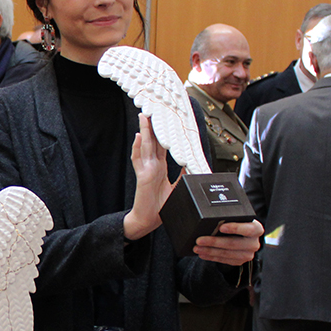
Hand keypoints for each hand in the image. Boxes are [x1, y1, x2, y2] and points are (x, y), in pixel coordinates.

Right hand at [124, 115, 174, 240]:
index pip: (161, 145)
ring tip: (144, 117)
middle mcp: (152, 166)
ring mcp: (146, 170)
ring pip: (145, 146)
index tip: (166, 119)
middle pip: (152, 141)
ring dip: (144, 131)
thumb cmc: (160, 207)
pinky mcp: (143, 177)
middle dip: (152, 125)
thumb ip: (182, 176)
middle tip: (153, 109)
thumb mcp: (177, 189)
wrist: (148, 221)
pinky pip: (139, 160)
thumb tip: (192, 165)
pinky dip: (138, 148)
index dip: (163, 132)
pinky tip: (139, 138)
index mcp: (159, 167)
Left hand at [193, 220, 263, 264]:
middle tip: (199, 240)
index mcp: (256, 229)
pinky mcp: (239, 261)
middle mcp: (254, 243)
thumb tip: (209, 218)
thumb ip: (228, 218)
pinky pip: (224, 260)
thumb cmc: (238, 223)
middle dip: (214, 242)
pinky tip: (202, 254)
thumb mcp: (237, 218)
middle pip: (233, 244)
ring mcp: (247, 254)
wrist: (244, 235)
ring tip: (197, 248)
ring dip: (209, 251)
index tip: (221, 227)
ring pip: (226, 254)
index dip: (235, 228)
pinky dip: (211, 257)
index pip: (248, 229)